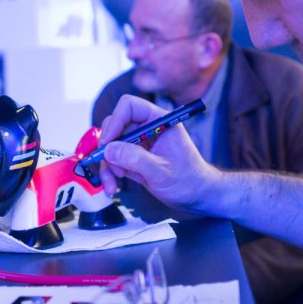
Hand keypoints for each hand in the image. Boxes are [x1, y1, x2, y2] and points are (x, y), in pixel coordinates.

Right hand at [97, 95, 216, 209]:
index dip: (115, 120)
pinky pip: (114, 160)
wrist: (195, 196)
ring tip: (112, 183)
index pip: (130, 106)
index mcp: (159, 121)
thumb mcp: (161, 171)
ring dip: (107, 164)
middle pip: (116, 125)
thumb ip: (135, 159)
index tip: (108, 142)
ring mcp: (139, 143)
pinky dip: (110, 173)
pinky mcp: (133, 158)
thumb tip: (109, 149)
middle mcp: (147, 128)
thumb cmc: (188, 180)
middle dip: (108, 146)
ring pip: (111, 145)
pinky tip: (113, 186)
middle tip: (108, 163)